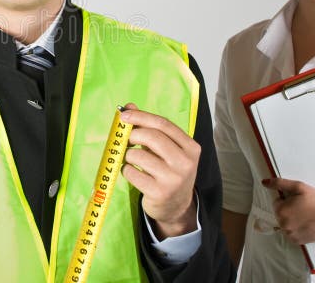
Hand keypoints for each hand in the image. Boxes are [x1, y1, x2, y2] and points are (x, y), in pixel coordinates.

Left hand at [120, 103, 199, 237]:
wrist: (176, 207)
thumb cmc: (168, 171)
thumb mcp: (166, 149)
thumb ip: (149, 127)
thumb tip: (129, 107)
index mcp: (191, 147)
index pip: (163, 124)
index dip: (141, 117)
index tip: (124, 114)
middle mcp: (186, 163)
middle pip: (152, 137)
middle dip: (133, 134)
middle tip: (126, 139)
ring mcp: (173, 179)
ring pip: (138, 156)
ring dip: (128, 155)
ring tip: (132, 160)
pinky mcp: (159, 193)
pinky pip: (132, 173)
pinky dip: (126, 170)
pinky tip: (133, 174)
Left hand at [263, 178, 314, 244]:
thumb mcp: (298, 187)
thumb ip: (279, 183)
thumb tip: (264, 182)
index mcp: (281, 210)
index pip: (277, 203)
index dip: (287, 200)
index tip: (298, 201)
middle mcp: (282, 224)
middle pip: (280, 214)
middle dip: (288, 210)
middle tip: (302, 208)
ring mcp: (289, 234)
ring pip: (285, 223)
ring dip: (291, 220)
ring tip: (305, 217)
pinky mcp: (296, 241)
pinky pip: (290, 233)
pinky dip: (295, 229)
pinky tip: (305, 225)